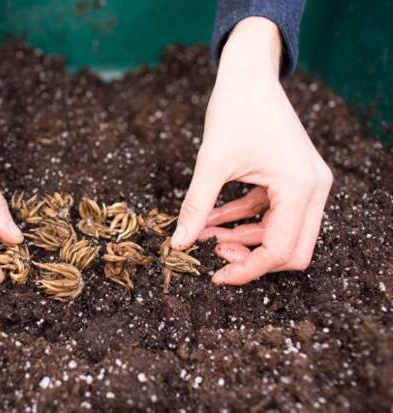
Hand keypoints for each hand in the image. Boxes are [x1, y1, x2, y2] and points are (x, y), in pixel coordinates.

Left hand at [170, 17, 332, 284]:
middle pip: (291, 249)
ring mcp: (308, 182)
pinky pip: (273, 212)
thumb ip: (196, 207)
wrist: (249, 73)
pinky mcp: (295, 177)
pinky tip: (213, 218)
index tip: (215, 277)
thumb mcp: (211, 163)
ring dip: (245, 237)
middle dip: (252, 257)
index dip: (247, 270)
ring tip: (206, 234)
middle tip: (214, 255)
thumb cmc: (234, 109)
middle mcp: (313, 188)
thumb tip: (178, 244)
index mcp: (300, 187)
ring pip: (282, 233)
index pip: (280, 250)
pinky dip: (245, 218)